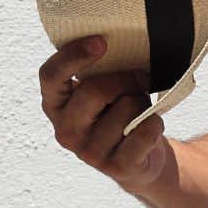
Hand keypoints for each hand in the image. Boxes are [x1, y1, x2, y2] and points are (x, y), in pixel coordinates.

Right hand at [39, 34, 173, 195]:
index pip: (51, 76)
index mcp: (56, 105)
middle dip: (126, 79)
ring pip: (127, 107)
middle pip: (96, 89)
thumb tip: (122, 41)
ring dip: (142, 103)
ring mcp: (89, 152)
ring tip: (138, 113)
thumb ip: (100, 69)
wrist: (139, 159)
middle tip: (138, 81)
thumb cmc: (118, 110)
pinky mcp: (116, 167)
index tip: (101, 41)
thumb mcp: (102, 88)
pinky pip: (146, 130)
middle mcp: (65, 131)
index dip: (72, 56)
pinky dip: (156, 123)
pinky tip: (148, 130)